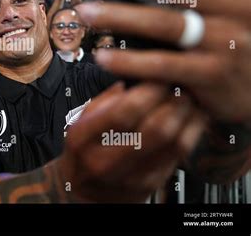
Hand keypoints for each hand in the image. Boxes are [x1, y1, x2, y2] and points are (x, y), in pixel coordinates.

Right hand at [59, 82, 203, 201]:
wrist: (86, 194)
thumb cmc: (84, 153)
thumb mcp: (80, 124)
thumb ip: (103, 101)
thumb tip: (131, 76)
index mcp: (83, 139)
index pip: (122, 112)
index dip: (148, 92)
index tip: (159, 77)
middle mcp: (105, 161)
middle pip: (153, 128)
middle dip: (173, 102)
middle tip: (179, 86)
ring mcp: (129, 176)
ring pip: (172, 143)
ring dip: (187, 117)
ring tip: (189, 100)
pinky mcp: (149, 185)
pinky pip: (178, 156)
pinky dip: (190, 133)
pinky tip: (191, 119)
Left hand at [77, 0, 250, 123]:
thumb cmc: (244, 42)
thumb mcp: (235, 8)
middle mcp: (234, 8)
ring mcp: (224, 41)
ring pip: (163, 23)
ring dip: (119, 16)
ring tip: (88, 13)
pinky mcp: (212, 74)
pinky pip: (162, 64)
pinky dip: (130, 60)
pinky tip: (104, 56)